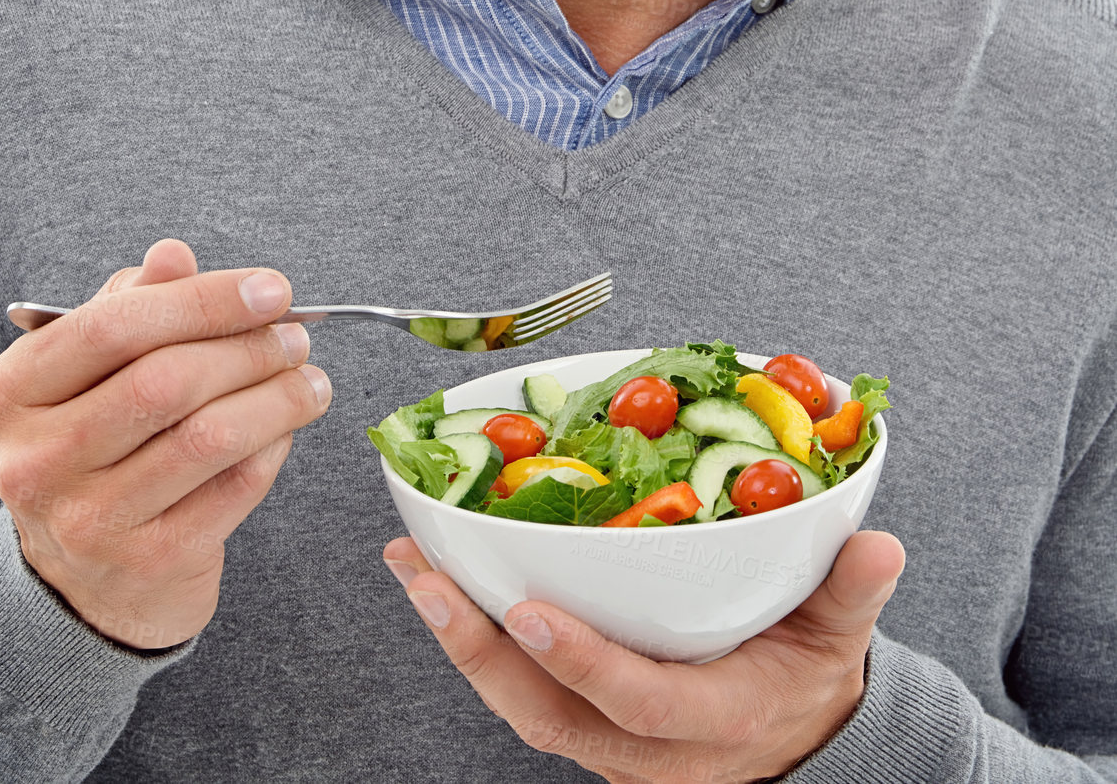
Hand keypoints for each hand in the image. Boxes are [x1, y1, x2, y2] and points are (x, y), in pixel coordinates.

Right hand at [0, 238, 332, 649]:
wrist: (88, 577)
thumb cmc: (100, 443)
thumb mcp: (98, 367)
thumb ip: (136, 304)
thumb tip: (174, 256)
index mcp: (13, 393)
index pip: (113, 327)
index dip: (204, 301)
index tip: (272, 288)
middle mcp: (37, 460)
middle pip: (165, 381)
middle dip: (249, 349)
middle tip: (296, 337)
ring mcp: (89, 519)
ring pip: (207, 437)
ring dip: (277, 398)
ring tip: (309, 380)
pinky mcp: (147, 562)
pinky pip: (234, 488)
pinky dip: (273, 448)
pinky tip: (285, 430)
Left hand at [383, 528, 903, 781]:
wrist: (796, 740)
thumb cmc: (809, 674)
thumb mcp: (840, 637)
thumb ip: (853, 592)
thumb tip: (880, 545)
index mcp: (714, 720)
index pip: (637, 701)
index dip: (582, 661)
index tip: (530, 609)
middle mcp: (647, 746)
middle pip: (546, 712)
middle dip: (479, 649)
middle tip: (426, 579)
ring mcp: (607, 742)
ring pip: (518, 704)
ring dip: (458, 639)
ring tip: (411, 570)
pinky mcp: (582, 722)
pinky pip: (518, 691)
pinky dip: (473, 642)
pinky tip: (439, 586)